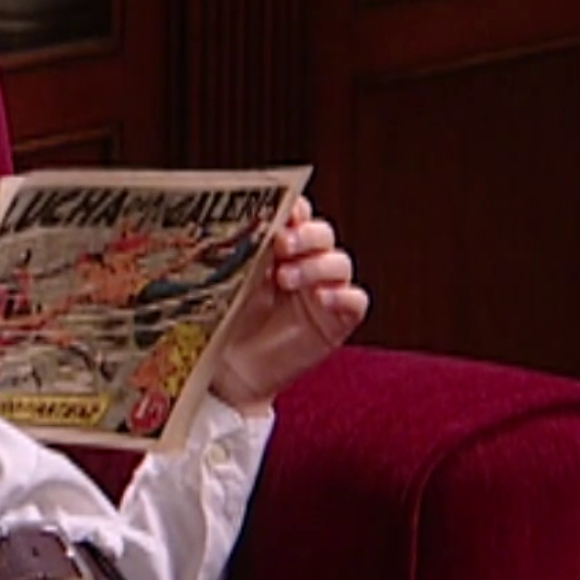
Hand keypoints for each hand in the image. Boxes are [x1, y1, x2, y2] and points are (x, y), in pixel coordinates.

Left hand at [209, 197, 369, 412]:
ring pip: (339, 263)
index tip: (282, 210)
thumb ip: (243, 254)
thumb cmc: (223, 323)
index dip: (295, 208)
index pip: (298, 215)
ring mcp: (324, 290)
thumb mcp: (229, 282)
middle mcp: (305, 263)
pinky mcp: (337, 320)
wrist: (227, 371)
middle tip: (281, 244)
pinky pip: (355, 301)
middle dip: (305, 235)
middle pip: (322, 234)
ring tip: (286, 279)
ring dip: (317, 265)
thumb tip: (246, 225)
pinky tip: (321, 298)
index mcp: (278, 247)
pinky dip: (342, 295)